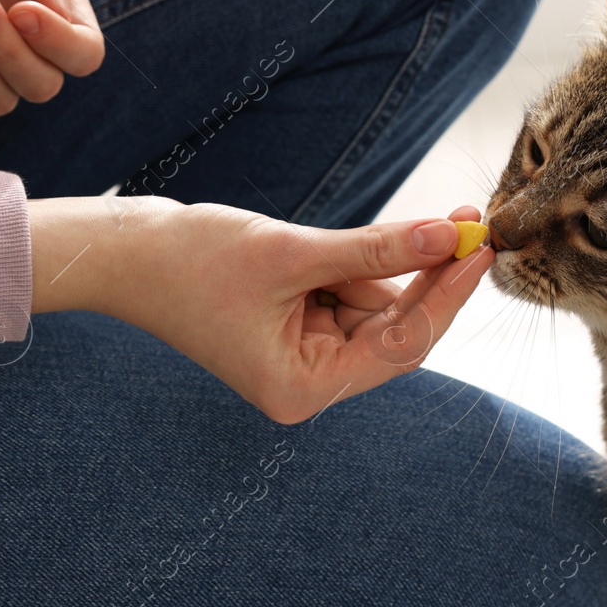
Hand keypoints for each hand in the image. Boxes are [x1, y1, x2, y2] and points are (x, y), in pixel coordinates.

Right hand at [28, 197, 495, 422]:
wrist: (123, 252)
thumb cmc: (192, 259)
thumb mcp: (293, 252)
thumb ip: (377, 249)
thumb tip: (448, 235)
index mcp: (303, 388)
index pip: (402, 343)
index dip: (447, 293)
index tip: (483, 247)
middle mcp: (309, 383)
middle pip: (397, 327)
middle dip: (425, 273)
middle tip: (465, 218)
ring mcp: (305, 356)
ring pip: (376, 304)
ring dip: (377, 263)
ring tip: (317, 240)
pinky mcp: (299, 326)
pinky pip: (350, 292)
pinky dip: (357, 263)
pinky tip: (321, 247)